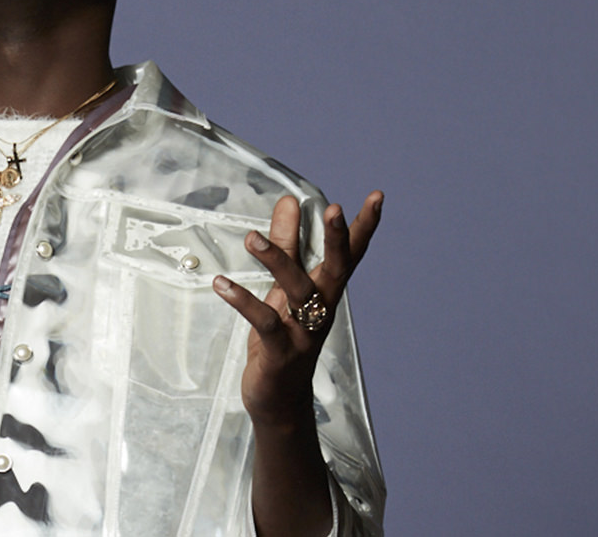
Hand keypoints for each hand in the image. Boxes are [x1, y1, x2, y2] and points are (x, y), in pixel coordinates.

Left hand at [213, 191, 382, 423]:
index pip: (349, 255)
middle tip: (335, 208)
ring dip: (277, 263)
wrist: (279, 400)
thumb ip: (286, 243)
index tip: (376, 196)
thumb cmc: (283, 338)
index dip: (363, 226)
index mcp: (324, 292)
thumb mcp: (283, 287)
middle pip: (336, 270)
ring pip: (298, 292)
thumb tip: (288, 201)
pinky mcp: (279, 352)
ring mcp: (303, 333)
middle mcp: (321, 310)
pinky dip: (243, 302)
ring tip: (252, 238)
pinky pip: (264, 323)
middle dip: (337, 240)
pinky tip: (221, 284)